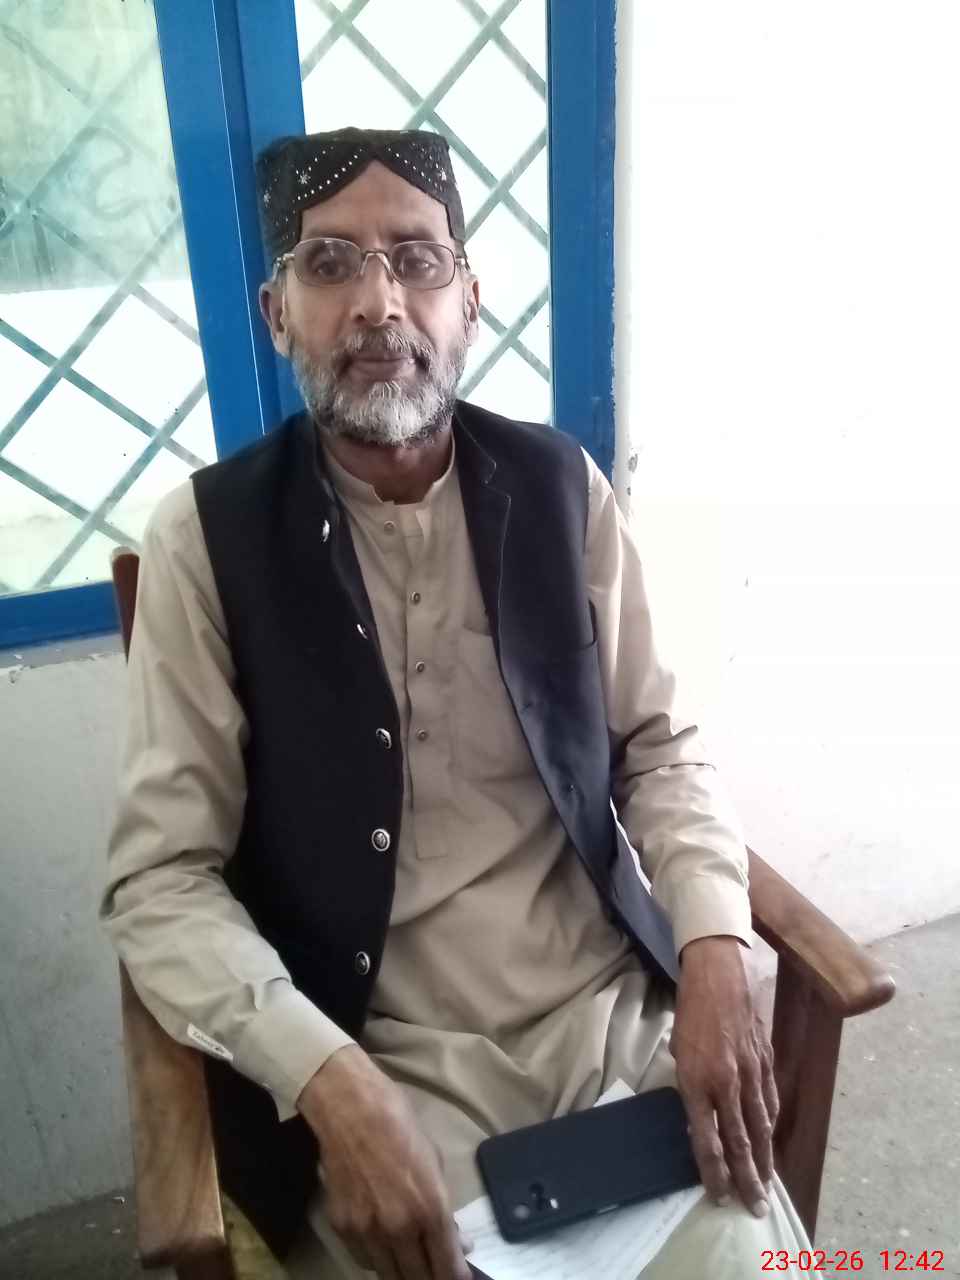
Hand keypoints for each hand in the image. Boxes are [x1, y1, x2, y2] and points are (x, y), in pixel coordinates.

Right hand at [298, 1045, 471, 1279]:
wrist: (350, 1108)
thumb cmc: (400, 1125)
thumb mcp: (434, 1163)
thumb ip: (444, 1209)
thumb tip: (458, 1242)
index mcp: (429, 1209)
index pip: (448, 1267)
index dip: (457, 1277)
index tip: (460, 1277)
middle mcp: (399, 1228)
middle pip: (418, 1278)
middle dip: (431, 1276)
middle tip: (435, 1266)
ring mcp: (367, 1231)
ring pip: (388, 1275)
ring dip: (403, 1270)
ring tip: (410, 1257)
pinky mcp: (342, 1228)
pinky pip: (364, 1259)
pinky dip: (377, 1258)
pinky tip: (383, 1243)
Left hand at [670, 935, 777, 1217]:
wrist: (718, 974)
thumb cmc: (690, 1012)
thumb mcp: (678, 1052)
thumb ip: (690, 1089)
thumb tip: (700, 1122)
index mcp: (697, 1081)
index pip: (707, 1140)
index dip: (714, 1172)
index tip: (718, 1197)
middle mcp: (727, 1082)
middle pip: (740, 1142)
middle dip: (747, 1179)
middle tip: (754, 1208)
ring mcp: (750, 1072)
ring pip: (760, 1126)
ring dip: (764, 1160)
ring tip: (766, 1185)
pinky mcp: (766, 1061)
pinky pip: (770, 1101)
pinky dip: (770, 1125)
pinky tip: (769, 1140)